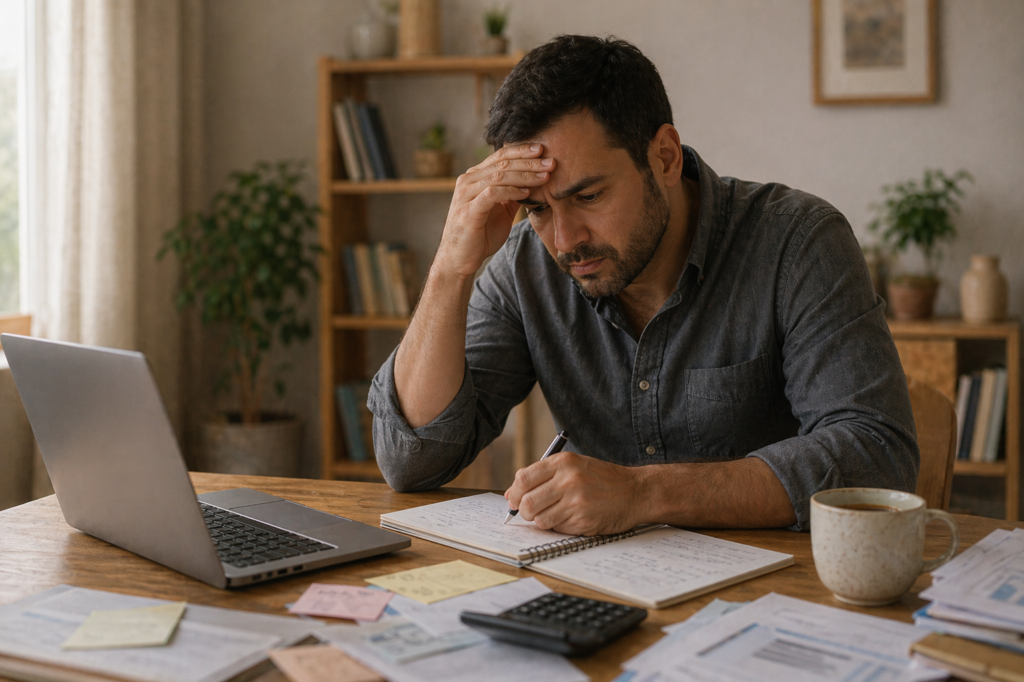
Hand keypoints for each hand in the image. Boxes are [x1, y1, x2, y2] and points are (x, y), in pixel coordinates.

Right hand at [435, 144, 553, 277]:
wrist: (460, 259)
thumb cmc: (480, 235)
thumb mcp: (501, 211)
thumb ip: (512, 195)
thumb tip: (533, 183)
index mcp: (475, 177)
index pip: (501, 157)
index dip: (522, 151)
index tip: (543, 150)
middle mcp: (468, 181)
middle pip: (502, 163)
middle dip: (529, 161)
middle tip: (551, 162)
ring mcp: (466, 194)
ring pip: (499, 176)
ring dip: (525, 175)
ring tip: (545, 176)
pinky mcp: (469, 209)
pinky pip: (493, 193)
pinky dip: (511, 191)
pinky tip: (527, 192)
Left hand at [504, 452, 647, 535]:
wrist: (636, 492)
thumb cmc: (603, 479)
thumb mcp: (574, 466)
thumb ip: (543, 477)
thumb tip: (512, 494)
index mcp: (563, 462)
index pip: (523, 478)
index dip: (515, 492)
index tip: (515, 499)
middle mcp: (568, 479)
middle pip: (527, 502)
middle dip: (524, 511)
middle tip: (531, 513)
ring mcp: (576, 501)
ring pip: (540, 519)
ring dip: (542, 521)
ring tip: (555, 515)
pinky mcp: (583, 520)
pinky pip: (557, 528)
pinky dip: (559, 527)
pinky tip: (572, 518)